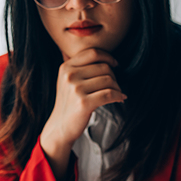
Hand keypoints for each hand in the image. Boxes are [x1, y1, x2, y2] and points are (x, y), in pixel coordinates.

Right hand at [40, 48, 125, 180]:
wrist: (60, 127)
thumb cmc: (69, 104)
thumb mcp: (67, 81)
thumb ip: (80, 67)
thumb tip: (106, 58)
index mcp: (66, 67)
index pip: (93, 53)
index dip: (108, 57)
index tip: (115, 65)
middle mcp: (69, 76)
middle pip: (104, 67)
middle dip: (114, 77)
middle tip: (115, 86)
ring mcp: (76, 89)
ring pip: (108, 80)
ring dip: (117, 88)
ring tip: (117, 94)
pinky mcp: (83, 103)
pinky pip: (109, 94)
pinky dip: (118, 96)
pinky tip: (120, 99)